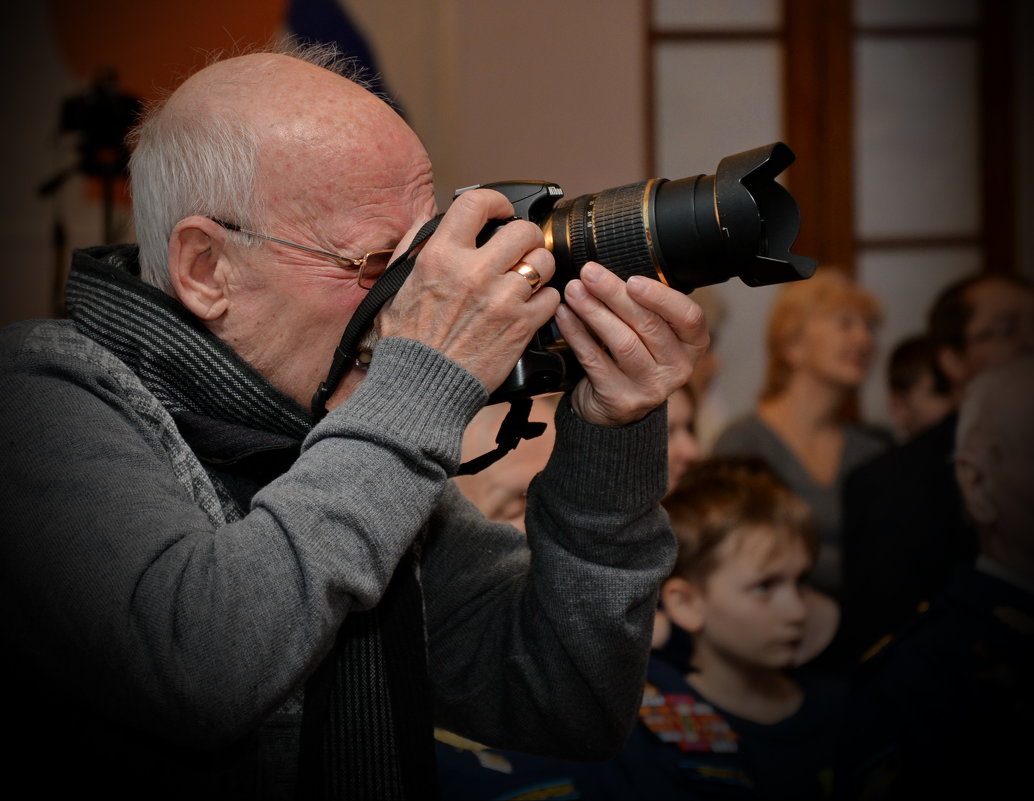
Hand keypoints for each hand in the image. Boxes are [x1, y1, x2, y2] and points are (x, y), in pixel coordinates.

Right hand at [378, 189, 560, 391]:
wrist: (421, 386)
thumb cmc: (408, 342)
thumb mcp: (398, 285)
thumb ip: (415, 247)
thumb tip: (429, 219)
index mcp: (442, 257)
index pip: (476, 203)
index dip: (495, 200)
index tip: (501, 210)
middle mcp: (475, 273)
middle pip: (524, 230)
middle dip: (526, 237)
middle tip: (520, 248)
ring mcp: (502, 299)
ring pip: (544, 262)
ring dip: (539, 268)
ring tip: (526, 279)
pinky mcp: (521, 325)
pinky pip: (552, 297)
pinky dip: (545, 301)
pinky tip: (528, 306)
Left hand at [554, 262, 708, 425]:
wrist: (613, 409)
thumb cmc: (632, 360)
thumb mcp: (650, 333)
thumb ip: (643, 305)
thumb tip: (609, 270)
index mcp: (692, 345)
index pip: (689, 317)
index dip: (662, 297)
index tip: (633, 279)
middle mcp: (678, 368)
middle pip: (649, 325)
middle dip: (615, 295)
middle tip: (590, 274)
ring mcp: (651, 387)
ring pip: (623, 342)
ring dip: (594, 312)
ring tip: (574, 291)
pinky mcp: (621, 399)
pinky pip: (595, 360)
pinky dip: (577, 333)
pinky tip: (564, 315)